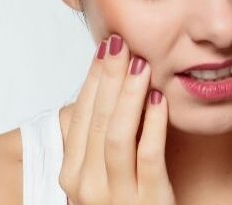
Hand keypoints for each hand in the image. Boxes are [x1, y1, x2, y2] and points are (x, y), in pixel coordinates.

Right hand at [60, 34, 175, 204]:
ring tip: (141, 65)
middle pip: (96, 121)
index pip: (80, 115)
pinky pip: (148, 157)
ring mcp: (115, 196)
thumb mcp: (102, 171)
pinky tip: (160, 99)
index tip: (107, 46)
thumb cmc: (124, 203)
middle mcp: (85, 186)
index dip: (94, 78)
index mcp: (72, 173)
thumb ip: (99, 135)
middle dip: (108, 78)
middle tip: (122, 43)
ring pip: (116, 136)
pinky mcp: (148, 202)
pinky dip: (153, 125)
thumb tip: (101, 87)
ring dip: (128, 96)